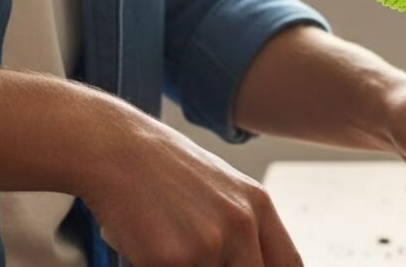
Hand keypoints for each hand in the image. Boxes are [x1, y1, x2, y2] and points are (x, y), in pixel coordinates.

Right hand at [77, 104, 300, 266]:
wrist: (117, 151)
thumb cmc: (164, 172)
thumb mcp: (222, 190)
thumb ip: (243, 228)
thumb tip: (252, 260)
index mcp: (258, 206)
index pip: (288, 263)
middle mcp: (241, 225)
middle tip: (198, 257)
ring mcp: (209, 244)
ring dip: (188, 266)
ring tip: (169, 244)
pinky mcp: (172, 260)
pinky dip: (155, 264)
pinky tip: (147, 246)